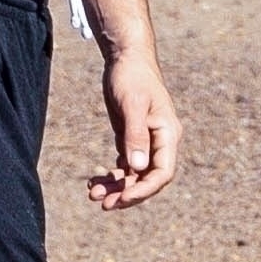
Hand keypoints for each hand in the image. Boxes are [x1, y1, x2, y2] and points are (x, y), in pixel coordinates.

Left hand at [86, 50, 181, 210]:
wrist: (125, 58)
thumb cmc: (132, 76)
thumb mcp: (132, 104)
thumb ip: (135, 135)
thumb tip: (137, 168)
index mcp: (168, 134)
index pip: (162, 173)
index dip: (144, 190)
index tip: (122, 198)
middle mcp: (160, 142)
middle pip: (147, 180)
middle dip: (126, 193)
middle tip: (102, 204)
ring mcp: (146, 142)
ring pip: (134, 176)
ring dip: (116, 187)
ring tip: (92, 194)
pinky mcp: (132, 140)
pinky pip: (125, 167)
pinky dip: (112, 176)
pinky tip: (95, 181)